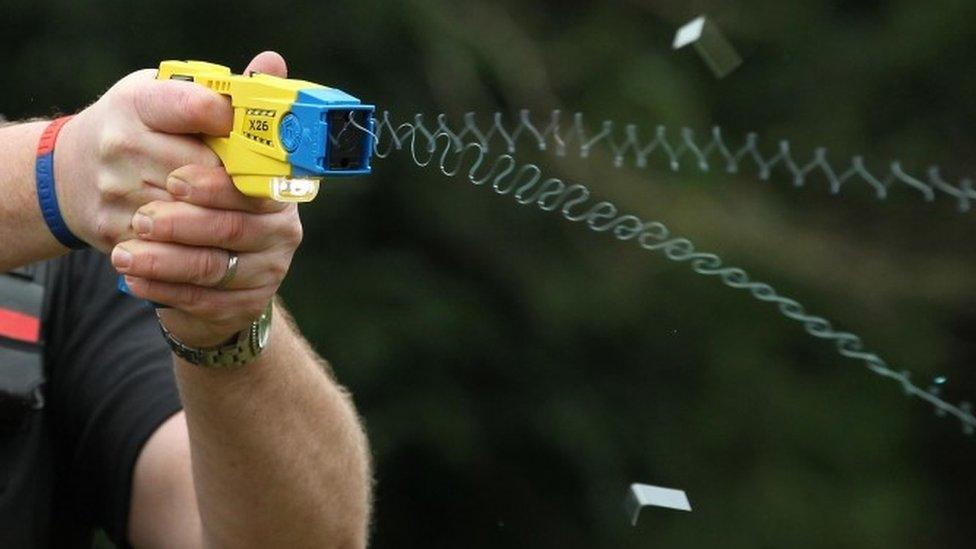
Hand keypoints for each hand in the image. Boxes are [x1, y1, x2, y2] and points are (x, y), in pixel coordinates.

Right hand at [54, 51, 284, 251]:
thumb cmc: (135, 128)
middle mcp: (121, 145)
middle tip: (265, 185)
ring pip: (196, 214)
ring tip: (247, 214)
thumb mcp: (164, 94)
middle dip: (240, 179)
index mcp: (137, 103)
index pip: (197, 107)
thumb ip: (220, 87)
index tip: (250, 133)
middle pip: (206, 170)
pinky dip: (203, 246)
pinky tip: (219, 242)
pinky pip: (174, 248)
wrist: (68, 173)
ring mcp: (116, 191)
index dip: (233, 121)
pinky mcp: (115, 231)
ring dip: (229, 216)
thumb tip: (274, 63)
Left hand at [100, 51, 297, 347]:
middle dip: (184, 226)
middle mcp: (282, 232)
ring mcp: (267, 272)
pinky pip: (206, 303)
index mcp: (280, 189)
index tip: (174, 179)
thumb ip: (234, 104)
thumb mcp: (212, 139)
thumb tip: (269, 61)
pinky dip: (168, 292)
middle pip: (236, 231)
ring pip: (217, 271)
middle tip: (140, 218)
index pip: (256, 189)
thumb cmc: (201, 185)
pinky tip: (136, 279)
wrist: (207, 253)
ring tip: (124, 253)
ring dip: (168, 262)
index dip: (216, 186)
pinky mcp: (245, 304)